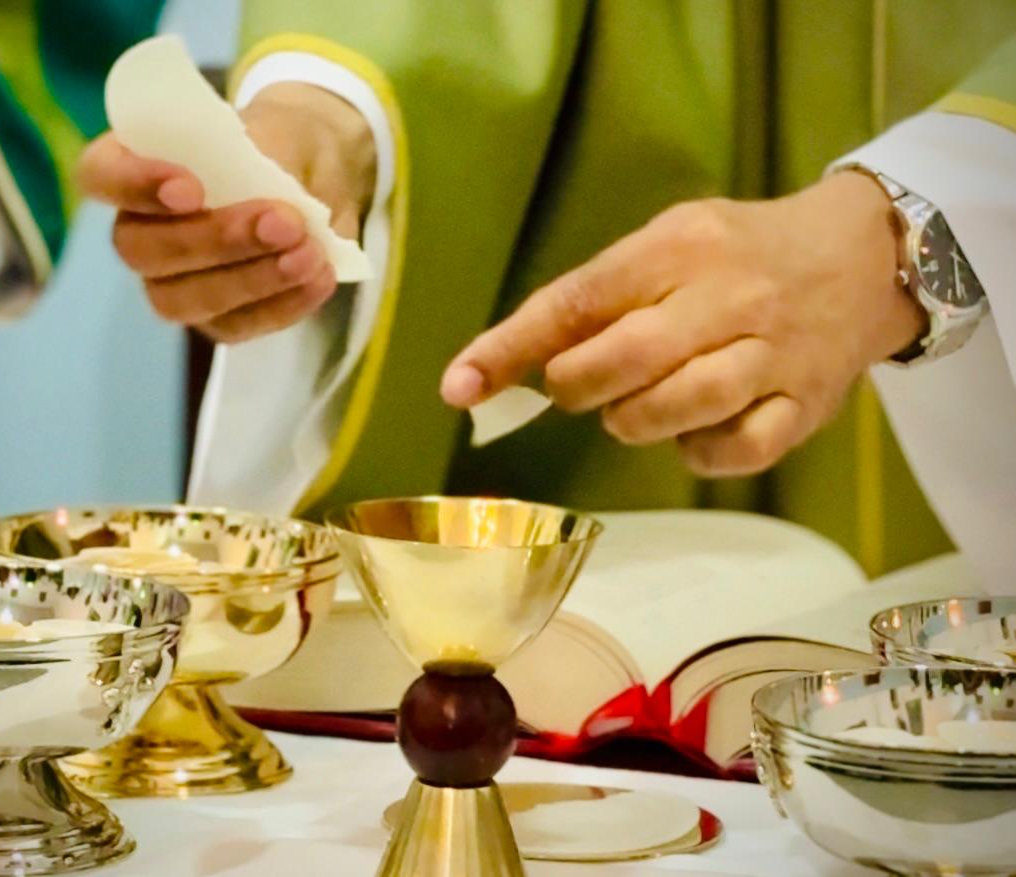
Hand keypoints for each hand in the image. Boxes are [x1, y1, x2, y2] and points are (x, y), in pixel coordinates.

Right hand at [79, 82, 375, 343]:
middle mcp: (140, 229)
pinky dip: (281, 305)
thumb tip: (279, 200)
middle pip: (142, 251)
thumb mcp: (279, 129)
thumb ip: (268, 157)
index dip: (134, 185)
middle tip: (284, 221)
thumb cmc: (279, 143)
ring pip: (182, 300)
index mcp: (136, 164)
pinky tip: (318, 279)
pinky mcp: (214, 318)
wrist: (314, 175)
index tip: (191, 187)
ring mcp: (171, 281)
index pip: (99, 176)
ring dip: (250, 280)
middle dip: (216, 239)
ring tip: (309, 255)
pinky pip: (234, 326)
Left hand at [441, 172, 924, 476]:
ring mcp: (772, 355)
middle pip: (623, 360)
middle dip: (575, 387)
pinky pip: (733, 451)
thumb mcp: (668, 243)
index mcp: (680, 247)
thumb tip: (516, 358)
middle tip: (574, 388)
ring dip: (630, 420)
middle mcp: (728, 298)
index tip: (459, 386)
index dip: (511, 348)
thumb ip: (599, 295)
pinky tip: (694, 431)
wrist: (861, 257)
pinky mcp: (804, 408)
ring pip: (676, 409)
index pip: (577, 302)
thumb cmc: (738, 252)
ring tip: (633, 405)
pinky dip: (697, 452)